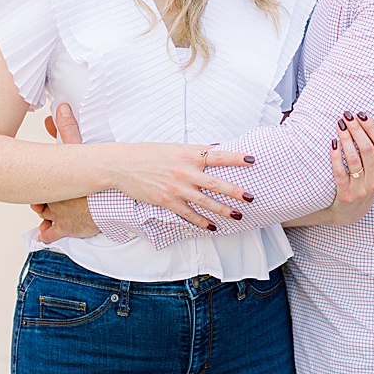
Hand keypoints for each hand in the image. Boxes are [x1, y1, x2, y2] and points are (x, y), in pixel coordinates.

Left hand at [30, 103, 99, 241]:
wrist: (112, 203)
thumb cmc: (96, 179)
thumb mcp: (80, 149)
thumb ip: (68, 129)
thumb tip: (60, 108)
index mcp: (52, 181)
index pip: (35, 181)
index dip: (36, 181)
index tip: (32, 180)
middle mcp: (50, 200)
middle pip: (38, 200)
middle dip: (41, 198)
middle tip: (43, 196)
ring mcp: (57, 217)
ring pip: (43, 217)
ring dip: (44, 215)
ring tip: (44, 214)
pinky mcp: (67, 230)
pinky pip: (50, 235)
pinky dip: (45, 235)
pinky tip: (41, 234)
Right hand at [43, 102, 254, 230]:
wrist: (121, 164)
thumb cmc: (147, 153)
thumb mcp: (172, 147)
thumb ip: (195, 151)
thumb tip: (215, 149)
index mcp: (187, 154)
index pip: (217, 155)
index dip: (236, 158)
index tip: (253, 161)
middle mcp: (184, 171)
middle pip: (216, 183)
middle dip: (235, 192)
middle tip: (251, 197)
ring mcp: (176, 188)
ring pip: (205, 202)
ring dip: (223, 211)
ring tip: (238, 216)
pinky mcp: (167, 201)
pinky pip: (188, 214)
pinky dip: (201, 221)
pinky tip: (212, 227)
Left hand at [290, 113, 373, 226]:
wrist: (351, 212)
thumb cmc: (371, 184)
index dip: (372, 128)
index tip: (362, 114)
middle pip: (367, 149)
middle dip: (357, 130)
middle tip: (347, 115)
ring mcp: (361, 188)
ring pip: (353, 159)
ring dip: (346, 140)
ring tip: (339, 125)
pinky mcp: (345, 194)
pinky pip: (340, 173)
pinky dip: (336, 157)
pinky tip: (332, 143)